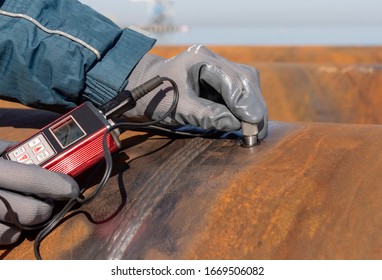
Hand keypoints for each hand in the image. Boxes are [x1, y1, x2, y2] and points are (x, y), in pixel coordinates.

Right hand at [0, 139, 78, 245]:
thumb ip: (8, 151)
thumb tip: (39, 158)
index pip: (34, 179)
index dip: (59, 185)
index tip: (72, 188)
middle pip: (31, 212)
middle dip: (48, 208)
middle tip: (50, 201)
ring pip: (14, 232)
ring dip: (28, 223)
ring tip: (28, 210)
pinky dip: (8, 233)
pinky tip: (6, 221)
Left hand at [125, 45, 267, 138]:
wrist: (143, 93)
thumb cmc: (156, 97)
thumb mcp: (179, 107)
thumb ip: (206, 114)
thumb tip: (235, 124)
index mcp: (201, 59)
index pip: (232, 79)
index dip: (245, 102)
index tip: (254, 123)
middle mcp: (213, 59)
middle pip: (245, 78)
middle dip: (254, 105)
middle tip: (259, 131)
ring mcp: (217, 68)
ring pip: (246, 83)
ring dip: (253, 106)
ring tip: (256, 130)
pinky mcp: (218, 80)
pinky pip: (238, 91)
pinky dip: (244, 107)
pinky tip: (247, 122)